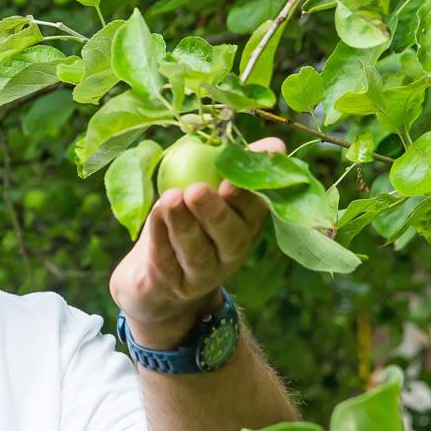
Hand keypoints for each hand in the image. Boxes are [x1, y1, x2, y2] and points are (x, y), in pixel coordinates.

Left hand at [108, 137, 282, 349]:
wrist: (156, 284)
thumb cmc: (189, 225)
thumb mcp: (212, 195)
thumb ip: (233, 168)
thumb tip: (274, 145)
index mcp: (245, 227)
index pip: (254, 212)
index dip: (248, 195)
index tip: (235, 177)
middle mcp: (229, 255)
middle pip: (229, 237)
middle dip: (215, 213)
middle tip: (197, 189)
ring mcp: (200, 275)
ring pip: (196, 252)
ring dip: (184, 225)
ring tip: (171, 198)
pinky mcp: (169, 286)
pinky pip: (165, 261)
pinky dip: (160, 236)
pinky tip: (155, 215)